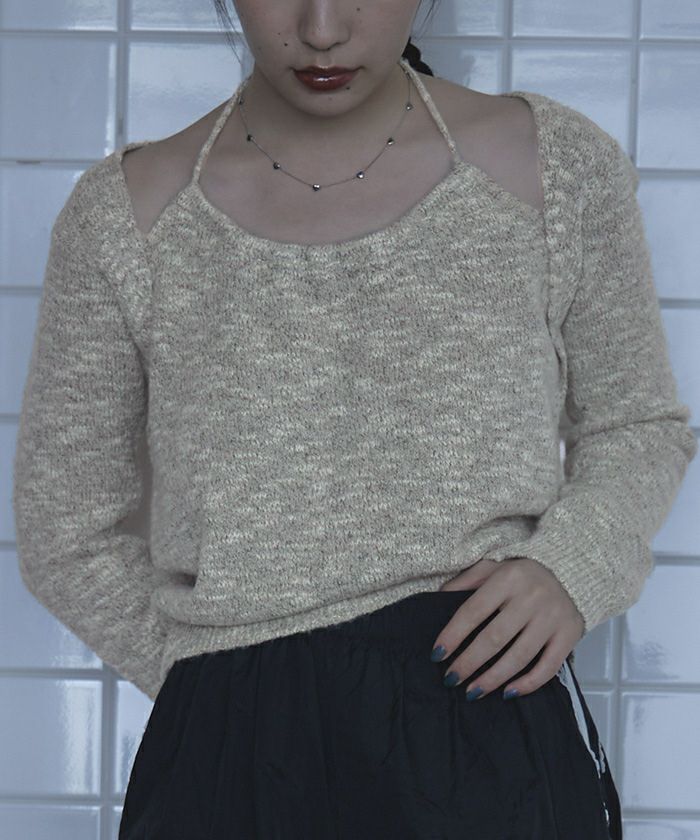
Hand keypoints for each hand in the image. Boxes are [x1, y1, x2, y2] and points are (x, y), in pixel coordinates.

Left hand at [433, 556, 584, 699]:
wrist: (570, 571)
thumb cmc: (522, 573)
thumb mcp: (492, 566)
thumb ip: (466, 581)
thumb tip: (438, 598)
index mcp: (508, 578)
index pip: (473, 611)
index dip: (453, 635)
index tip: (437, 654)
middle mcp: (531, 597)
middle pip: (494, 638)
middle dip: (469, 662)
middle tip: (451, 678)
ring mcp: (552, 618)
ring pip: (519, 656)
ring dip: (493, 678)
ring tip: (472, 691)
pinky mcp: (569, 634)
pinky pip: (548, 666)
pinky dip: (528, 684)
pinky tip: (508, 692)